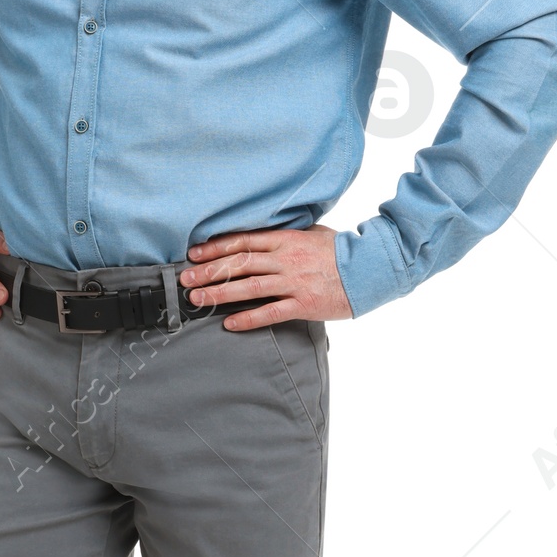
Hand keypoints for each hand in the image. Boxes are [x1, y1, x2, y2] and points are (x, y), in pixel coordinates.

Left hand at [180, 225, 351, 328]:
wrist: (371, 268)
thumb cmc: (342, 251)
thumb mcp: (313, 233)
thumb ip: (288, 235)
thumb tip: (266, 236)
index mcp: (286, 240)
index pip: (242, 241)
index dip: (215, 248)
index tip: (194, 254)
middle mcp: (285, 259)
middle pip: (239, 263)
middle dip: (209, 271)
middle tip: (185, 280)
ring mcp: (293, 282)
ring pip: (249, 286)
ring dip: (220, 293)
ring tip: (198, 299)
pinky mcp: (304, 304)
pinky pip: (270, 312)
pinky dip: (248, 318)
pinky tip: (230, 323)